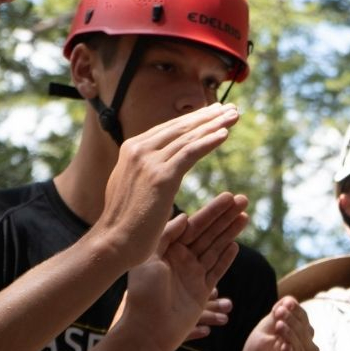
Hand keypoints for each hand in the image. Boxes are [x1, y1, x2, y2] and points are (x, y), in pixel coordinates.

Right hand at [98, 103, 239, 266]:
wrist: (114, 242)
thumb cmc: (126, 220)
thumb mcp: (132, 184)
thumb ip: (144, 168)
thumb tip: (157, 162)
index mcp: (131, 148)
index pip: (169, 128)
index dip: (194, 119)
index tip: (214, 112)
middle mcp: (138, 149)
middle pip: (181, 127)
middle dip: (208, 116)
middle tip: (230, 108)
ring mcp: (148, 161)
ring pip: (188, 137)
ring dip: (215, 124)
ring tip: (235, 116)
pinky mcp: (161, 176)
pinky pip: (191, 153)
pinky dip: (209, 141)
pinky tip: (225, 134)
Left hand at [111, 194, 248, 350]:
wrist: (148, 331)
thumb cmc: (143, 295)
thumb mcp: (149, 258)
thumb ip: (166, 235)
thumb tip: (185, 216)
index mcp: (168, 249)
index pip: (194, 224)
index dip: (212, 211)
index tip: (228, 196)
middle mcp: (181, 259)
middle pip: (208, 233)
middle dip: (226, 217)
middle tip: (244, 200)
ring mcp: (193, 275)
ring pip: (216, 248)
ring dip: (230, 232)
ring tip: (245, 216)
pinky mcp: (202, 291)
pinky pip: (217, 270)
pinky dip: (226, 258)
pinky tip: (235, 245)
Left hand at [240, 296, 318, 350]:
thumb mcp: (262, 333)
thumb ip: (274, 318)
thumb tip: (288, 299)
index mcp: (299, 337)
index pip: (304, 321)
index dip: (297, 311)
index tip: (287, 303)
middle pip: (306, 333)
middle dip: (294, 321)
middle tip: (280, 313)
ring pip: (305, 350)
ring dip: (293, 336)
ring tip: (279, 326)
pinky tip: (284, 346)